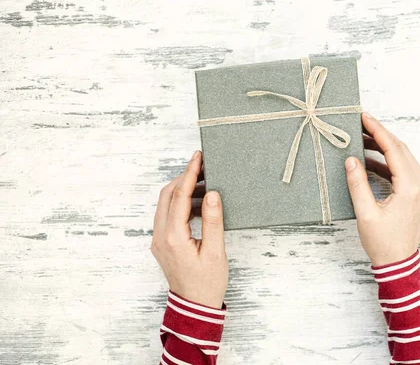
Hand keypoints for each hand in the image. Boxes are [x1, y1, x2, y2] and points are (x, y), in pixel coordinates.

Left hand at [151, 151, 227, 307]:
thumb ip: (212, 221)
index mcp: (173, 237)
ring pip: (165, 205)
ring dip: (181, 190)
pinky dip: (180, 204)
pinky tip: (198, 203)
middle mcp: (160, 236)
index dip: (189, 174)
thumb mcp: (215, 251)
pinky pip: (167, 216)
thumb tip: (211, 194)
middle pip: (167, 196)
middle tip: (201, 166)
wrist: (195, 306)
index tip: (197, 158)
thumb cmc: (207, 283)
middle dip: (183, 178)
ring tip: (204, 183)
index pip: (179, 196)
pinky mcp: (162, 244)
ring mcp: (159, 240)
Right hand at [345, 113, 419, 265]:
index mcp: (410, 188)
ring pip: (403, 159)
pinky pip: (403, 170)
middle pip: (401, 151)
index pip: (394, 150)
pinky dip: (387, 162)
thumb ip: (358, 184)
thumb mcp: (365, 213)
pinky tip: (369, 161)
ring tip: (362, 139)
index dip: (378, 131)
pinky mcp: (417, 195)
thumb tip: (351, 160)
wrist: (398, 263)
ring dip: (384, 148)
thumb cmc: (382, 243)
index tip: (364, 117)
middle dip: (381, 135)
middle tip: (362, 123)